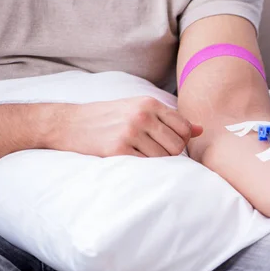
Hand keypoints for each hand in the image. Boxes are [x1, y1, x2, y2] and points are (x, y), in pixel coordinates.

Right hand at [50, 97, 202, 157]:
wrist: (69, 123)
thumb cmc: (108, 116)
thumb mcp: (139, 108)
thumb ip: (169, 118)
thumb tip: (199, 129)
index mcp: (150, 103)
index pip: (184, 127)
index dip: (181, 140)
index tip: (170, 143)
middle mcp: (142, 116)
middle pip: (177, 145)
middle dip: (171, 153)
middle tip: (156, 152)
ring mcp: (130, 132)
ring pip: (164, 157)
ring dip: (158, 161)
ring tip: (143, 155)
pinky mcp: (118, 150)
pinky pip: (146, 165)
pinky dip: (144, 167)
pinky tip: (133, 159)